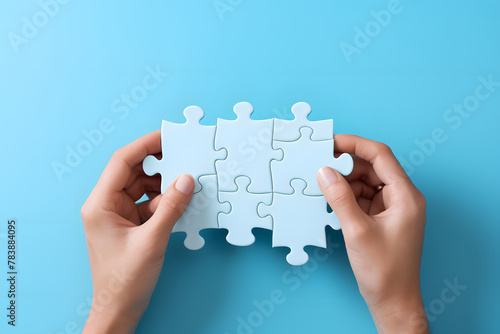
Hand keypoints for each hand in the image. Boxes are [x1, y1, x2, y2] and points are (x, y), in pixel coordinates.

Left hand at [81, 130, 193, 333]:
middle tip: (182, 155)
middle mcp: (105, 205)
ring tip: (184, 182)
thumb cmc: (125, 280)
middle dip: (157, 164)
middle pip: (132, 172)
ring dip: (162, 185)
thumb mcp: (152, 240)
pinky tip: (178, 202)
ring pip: (141, 187)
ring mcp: (117, 215)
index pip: (122, 162)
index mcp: (100, 204)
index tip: (167, 136)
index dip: (145, 145)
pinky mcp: (128, 224)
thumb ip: (171, 208)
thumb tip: (186, 180)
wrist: (119, 309)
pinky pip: (147, 202)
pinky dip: (163, 201)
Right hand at [318, 135, 428, 333]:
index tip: (331, 141)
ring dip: (345, 181)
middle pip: (373, 167)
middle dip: (346, 164)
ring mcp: (393, 208)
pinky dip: (347, 195)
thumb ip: (340, 198)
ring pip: (366, 182)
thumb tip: (324, 172)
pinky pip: (363, 197)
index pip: (381, 155)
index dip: (355, 144)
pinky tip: (331, 198)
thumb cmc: (384, 271)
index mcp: (406, 196)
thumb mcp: (357, 231)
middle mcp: (402, 198)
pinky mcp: (383, 218)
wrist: (393, 301)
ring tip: (322, 182)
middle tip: (320, 161)